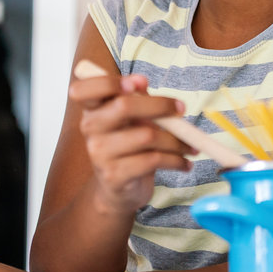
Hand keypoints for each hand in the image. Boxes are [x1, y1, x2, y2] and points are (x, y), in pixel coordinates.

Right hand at [69, 68, 193, 214]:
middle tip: (181, 110)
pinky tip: (184, 164)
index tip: (139, 82)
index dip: (107, 82)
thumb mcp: (131, 119)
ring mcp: (100, 154)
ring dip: (176, 141)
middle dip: (160, 105)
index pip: (82, 90)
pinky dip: (176, 161)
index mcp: (92, 110)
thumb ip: (136, 99)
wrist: (119, 189)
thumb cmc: (129, 147)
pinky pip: (153, 160)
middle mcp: (91, 129)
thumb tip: (142, 82)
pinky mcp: (114, 175)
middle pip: (124, 106)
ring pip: (146, 136)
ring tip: (190, 146)